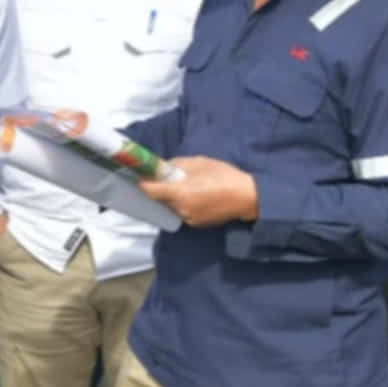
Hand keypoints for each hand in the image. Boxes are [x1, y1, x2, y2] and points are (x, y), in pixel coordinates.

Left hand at [139, 156, 259, 227]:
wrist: (247, 198)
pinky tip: (195, 195)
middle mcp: (180, 209)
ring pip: (172, 207)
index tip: (140, 176)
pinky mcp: (197, 224)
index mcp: (179, 193)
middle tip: (162, 178)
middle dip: (160, 190)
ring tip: (184, 186)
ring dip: (172, 198)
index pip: (150, 191)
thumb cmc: (224, 176)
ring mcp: (189, 219)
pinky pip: (183, 212)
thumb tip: (164, 168)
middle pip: (160, 200)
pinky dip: (183, 204)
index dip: (143, 183)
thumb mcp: (199, 162)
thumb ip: (178, 165)